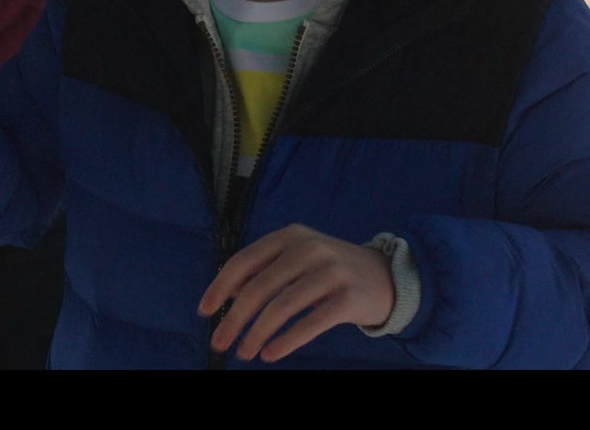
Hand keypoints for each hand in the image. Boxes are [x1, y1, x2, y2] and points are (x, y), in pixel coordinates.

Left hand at [197, 223, 394, 361]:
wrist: (386, 277)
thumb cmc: (330, 271)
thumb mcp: (296, 260)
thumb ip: (263, 271)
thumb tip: (226, 293)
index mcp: (290, 236)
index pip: (244, 260)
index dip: (220, 287)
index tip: (204, 312)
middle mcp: (309, 248)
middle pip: (260, 287)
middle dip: (234, 318)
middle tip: (220, 342)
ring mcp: (331, 271)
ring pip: (282, 306)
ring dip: (257, 333)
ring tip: (244, 353)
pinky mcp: (349, 298)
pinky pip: (311, 323)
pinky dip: (286, 340)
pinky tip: (270, 353)